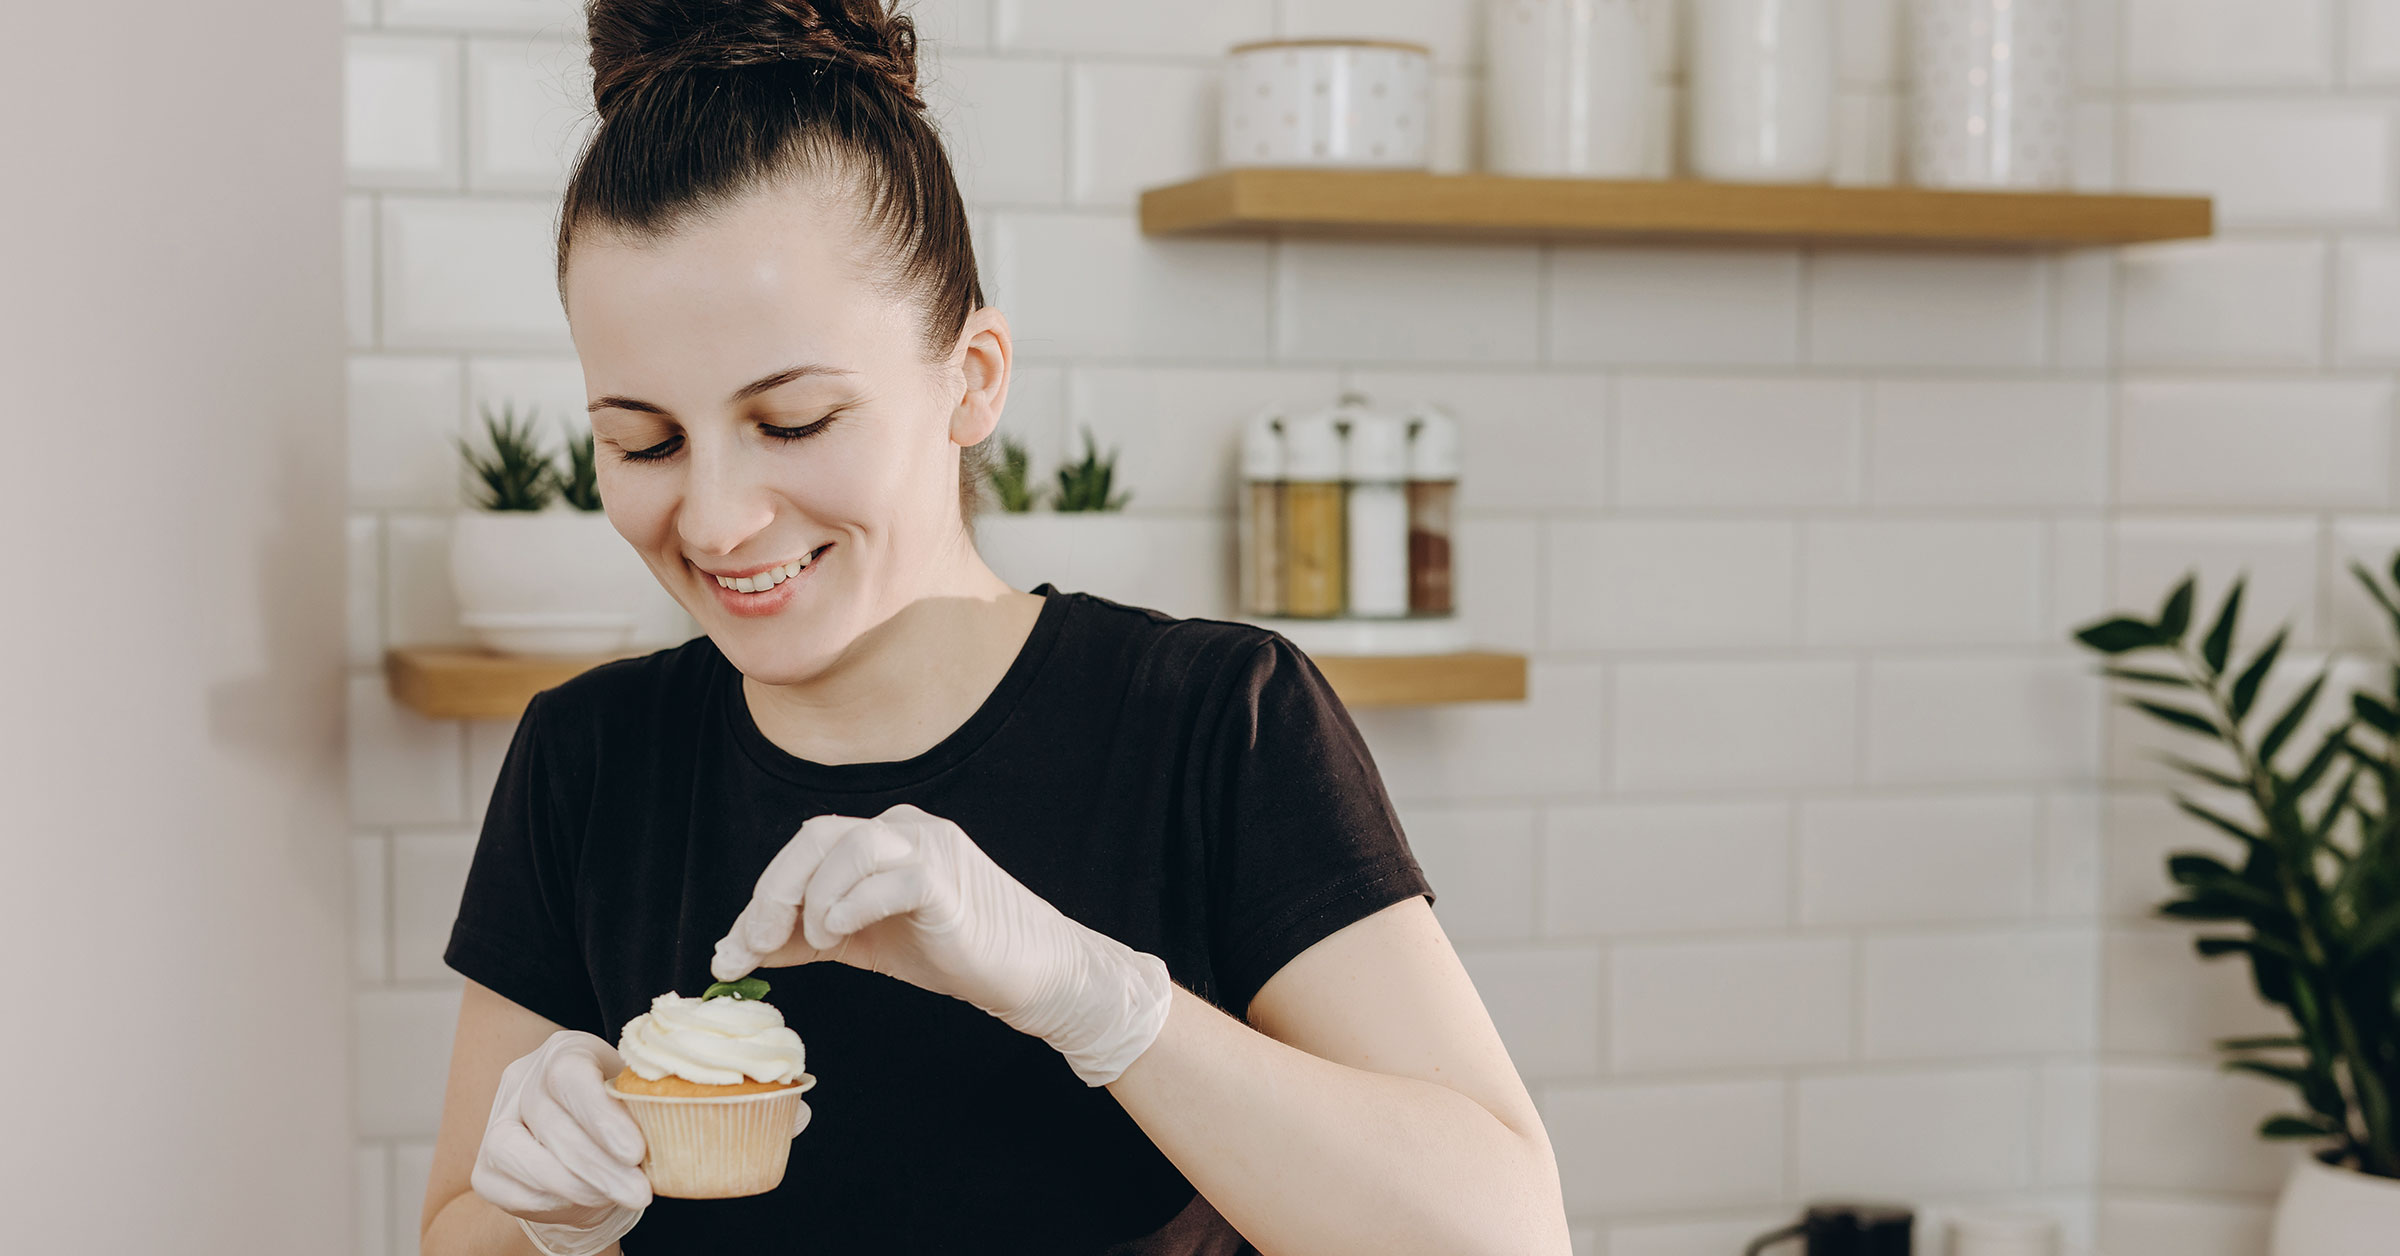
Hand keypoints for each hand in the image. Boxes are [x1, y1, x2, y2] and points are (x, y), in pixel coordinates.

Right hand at [470, 1030, 648, 1255]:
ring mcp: (498, 1122)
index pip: (570, 1075)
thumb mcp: (637, 1094)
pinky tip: (588, 1202)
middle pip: (551, 1122)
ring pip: (520, 1155)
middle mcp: (523, 1080)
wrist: (583, 1143)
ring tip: (619, 1198)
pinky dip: (551, 1202)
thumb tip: (676, 1120)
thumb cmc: (620, 1112)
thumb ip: (646, 1101)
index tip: (636, 1152)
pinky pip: (511, 1189)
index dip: (600, 1116)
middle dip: (599, 1166)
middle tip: (639, 1192)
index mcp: (564, 1050)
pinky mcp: (486, 1167)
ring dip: (575, 1185)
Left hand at [711, 803, 1172, 1085]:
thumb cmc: (950, 951)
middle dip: (774, 892)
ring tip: (816, 942)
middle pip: (817, 836)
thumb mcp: (861, 942)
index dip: (761, 895)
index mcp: (883, 838)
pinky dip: (852, 905)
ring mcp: (930, 850)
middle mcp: (904, 830)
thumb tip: (734, 951)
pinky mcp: (950, 882)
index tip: (732, 953)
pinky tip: (839, 935)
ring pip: (849, 847)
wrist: (1029, 972)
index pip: (806, 848)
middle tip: (753, 944)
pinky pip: (890, 879)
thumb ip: (804, 937)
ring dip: (813, 898)